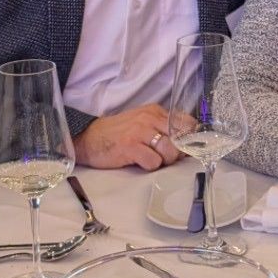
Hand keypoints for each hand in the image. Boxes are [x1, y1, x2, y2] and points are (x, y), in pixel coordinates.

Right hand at [73, 104, 190, 170]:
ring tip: (149, 159)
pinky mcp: (130, 146)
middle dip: (177, 152)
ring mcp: (140, 131)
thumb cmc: (118, 134)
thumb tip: (186, 145)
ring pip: (170, 151)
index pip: (187, 122)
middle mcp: (149, 118)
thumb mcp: (142, 124)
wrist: (89, 139)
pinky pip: (153, 162)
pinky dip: (149, 166)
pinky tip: (139, 162)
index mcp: (155, 111)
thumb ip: (163, 129)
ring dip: (163, 161)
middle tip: (164, 157)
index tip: (184, 148)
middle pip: (181, 138)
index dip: (189, 138)